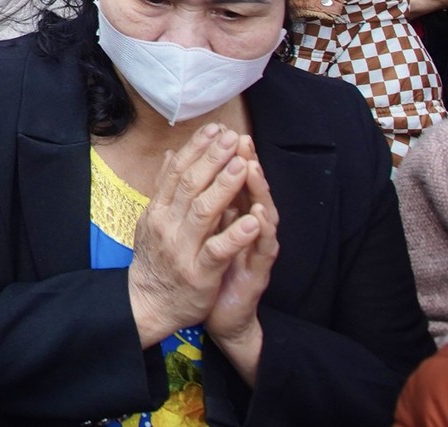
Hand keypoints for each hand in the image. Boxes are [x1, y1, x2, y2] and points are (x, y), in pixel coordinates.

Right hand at [126, 125, 261, 347]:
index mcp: (159, 210)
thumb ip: (165, 187)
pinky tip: (252, 220)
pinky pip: (218, 250)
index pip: (177, 172)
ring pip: (204, 211)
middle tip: (232, 137)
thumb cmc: (155, 260)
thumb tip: (171, 154)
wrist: (147, 304)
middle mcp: (168, 225)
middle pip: (191, 185)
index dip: (197, 149)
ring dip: (224, 186)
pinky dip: (235, 234)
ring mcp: (183, 249)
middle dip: (213, 159)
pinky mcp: (199, 273)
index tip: (215, 129)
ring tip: (242, 165)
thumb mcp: (154, 219)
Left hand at [204, 138, 278, 385]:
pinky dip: (258, 233)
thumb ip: (201, 201)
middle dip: (245, 164)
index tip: (219, 131)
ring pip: (263, 215)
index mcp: (233, 217)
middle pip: (251, 191)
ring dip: (257, 191)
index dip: (226, 157)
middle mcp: (249, 229)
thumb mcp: (201, 232)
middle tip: (241, 140)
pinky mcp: (259, 273)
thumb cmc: (210, 270)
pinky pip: (261, 250)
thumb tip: (185, 168)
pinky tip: (257, 217)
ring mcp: (256, 250)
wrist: (222, 316)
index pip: (232, 181)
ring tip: (251, 168)